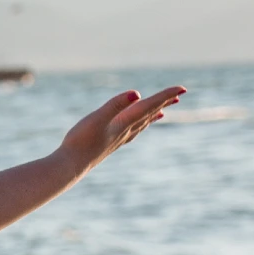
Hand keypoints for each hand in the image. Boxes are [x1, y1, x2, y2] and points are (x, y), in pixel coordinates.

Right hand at [54, 86, 185, 172]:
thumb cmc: (80, 141)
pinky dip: (139, 126)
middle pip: (150, 114)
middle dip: (164, 103)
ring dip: (153, 115)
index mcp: (125, 122)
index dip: (166, 95)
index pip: (150, 105)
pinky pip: (131, 132)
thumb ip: (115, 105)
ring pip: (142, 124)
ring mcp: (118, 138)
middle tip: (180, 94)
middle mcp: (126, 130)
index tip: (182, 88)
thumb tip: (136, 94)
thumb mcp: (97, 118)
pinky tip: (135, 129)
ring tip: (164, 111)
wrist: (70, 166)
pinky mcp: (110, 143)